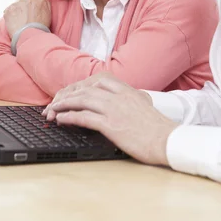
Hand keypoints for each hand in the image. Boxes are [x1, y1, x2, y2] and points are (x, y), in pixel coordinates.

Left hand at [3, 0, 50, 37]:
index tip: (30, 3)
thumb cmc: (40, 26)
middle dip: (23, 6)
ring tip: (21, 22)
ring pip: (15, 5)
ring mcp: (16, 4)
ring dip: (17, 11)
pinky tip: (15, 24)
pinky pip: (8, 11)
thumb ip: (43, 0)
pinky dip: (10, 17)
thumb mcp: (48, 12)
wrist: (29, 36)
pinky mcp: (8, 10)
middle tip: (26, 17)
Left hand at [43, 75, 177, 165]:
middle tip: (56, 102)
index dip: (82, 85)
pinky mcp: (111, 125)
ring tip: (52, 110)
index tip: (72, 92)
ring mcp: (114, 109)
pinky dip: (69, 116)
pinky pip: (84, 117)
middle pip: (87, 88)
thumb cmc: (159, 129)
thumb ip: (133, 101)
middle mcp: (120, 96)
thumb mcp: (145, 107)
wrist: (168, 141)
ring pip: (82, 100)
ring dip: (63, 104)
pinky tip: (61, 120)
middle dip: (68, 95)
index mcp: (128, 90)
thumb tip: (125, 104)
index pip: (99, 80)